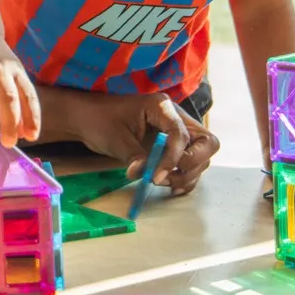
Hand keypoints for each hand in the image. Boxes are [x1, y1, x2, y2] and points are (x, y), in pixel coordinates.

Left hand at [71, 90, 219, 195]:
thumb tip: (143, 174)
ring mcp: (178, 132)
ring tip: (159, 181)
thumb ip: (134, 156)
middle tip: (165, 178)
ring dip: (187, 174)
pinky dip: (185, 178)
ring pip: (201, 156)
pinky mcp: (173, 147)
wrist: (88, 119)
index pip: (181, 134)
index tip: (155, 177)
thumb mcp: (115, 138)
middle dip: (191, 164)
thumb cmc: (99, 121)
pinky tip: (171, 188)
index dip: (173, 158)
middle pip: (206, 143)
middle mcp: (176, 118)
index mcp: (162, 107)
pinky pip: (190, 164)